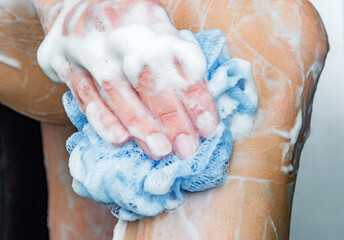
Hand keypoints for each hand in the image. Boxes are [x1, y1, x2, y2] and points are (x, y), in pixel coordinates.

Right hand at [36, 0, 218, 159]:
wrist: (74, 6)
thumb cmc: (125, 24)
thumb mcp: (155, 26)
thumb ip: (177, 54)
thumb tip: (200, 97)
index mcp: (146, 18)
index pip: (178, 62)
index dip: (194, 96)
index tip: (208, 127)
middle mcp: (116, 31)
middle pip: (148, 77)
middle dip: (170, 116)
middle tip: (186, 147)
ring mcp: (88, 47)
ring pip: (116, 91)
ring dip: (140, 124)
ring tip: (160, 150)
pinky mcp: (65, 63)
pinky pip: (84, 96)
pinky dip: (103, 120)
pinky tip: (120, 140)